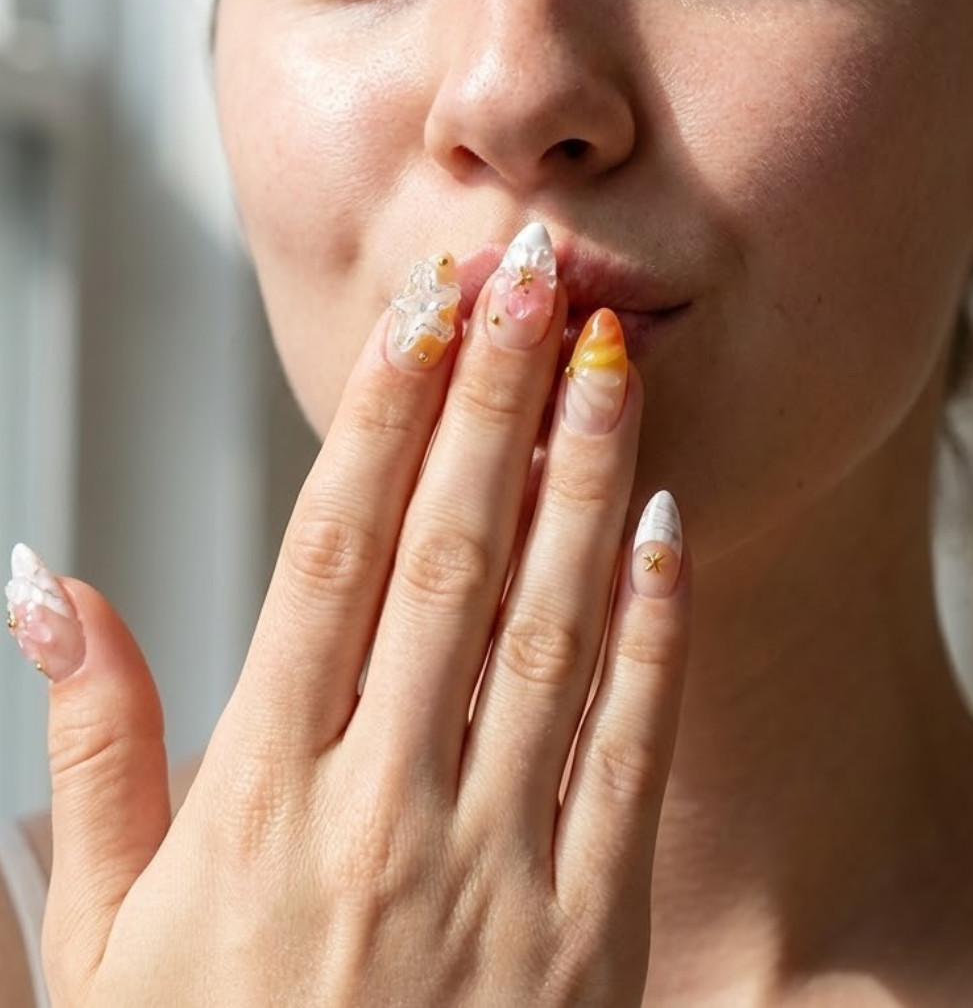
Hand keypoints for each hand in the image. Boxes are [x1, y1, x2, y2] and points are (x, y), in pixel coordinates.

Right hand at [9, 231, 689, 1006]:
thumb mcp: (99, 943)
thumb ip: (95, 751)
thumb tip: (49, 585)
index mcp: (257, 802)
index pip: (327, 557)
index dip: (378, 420)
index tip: (416, 312)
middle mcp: (381, 810)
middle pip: (445, 556)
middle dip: (491, 399)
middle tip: (528, 272)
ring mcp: (496, 865)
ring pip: (546, 623)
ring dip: (581, 476)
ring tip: (607, 355)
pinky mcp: (590, 926)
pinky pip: (628, 747)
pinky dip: (653, 626)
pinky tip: (669, 520)